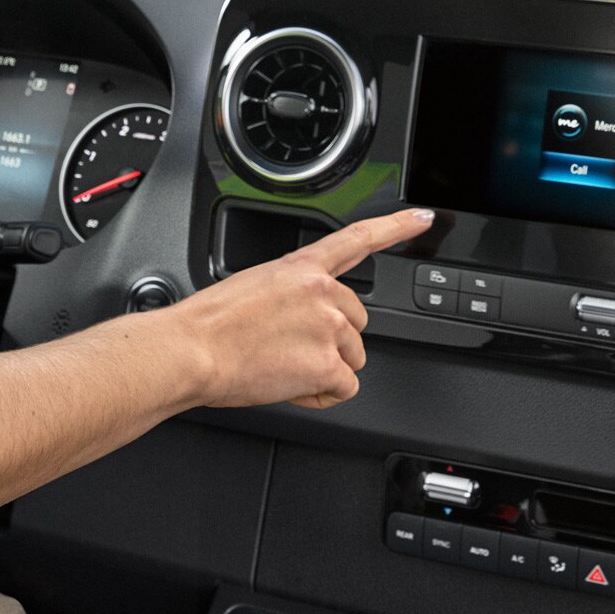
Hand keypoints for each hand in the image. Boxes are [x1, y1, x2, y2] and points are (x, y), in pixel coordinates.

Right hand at [162, 207, 434, 410]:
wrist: (192, 350)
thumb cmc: (209, 325)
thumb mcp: (253, 287)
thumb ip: (291, 296)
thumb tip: (301, 323)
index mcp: (301, 267)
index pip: (358, 239)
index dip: (395, 226)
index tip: (422, 218)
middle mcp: (322, 292)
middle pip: (356, 322)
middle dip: (332, 342)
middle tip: (289, 350)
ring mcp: (328, 327)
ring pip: (352, 358)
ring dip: (324, 369)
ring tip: (281, 366)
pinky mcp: (327, 363)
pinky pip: (343, 388)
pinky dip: (319, 395)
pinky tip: (290, 386)